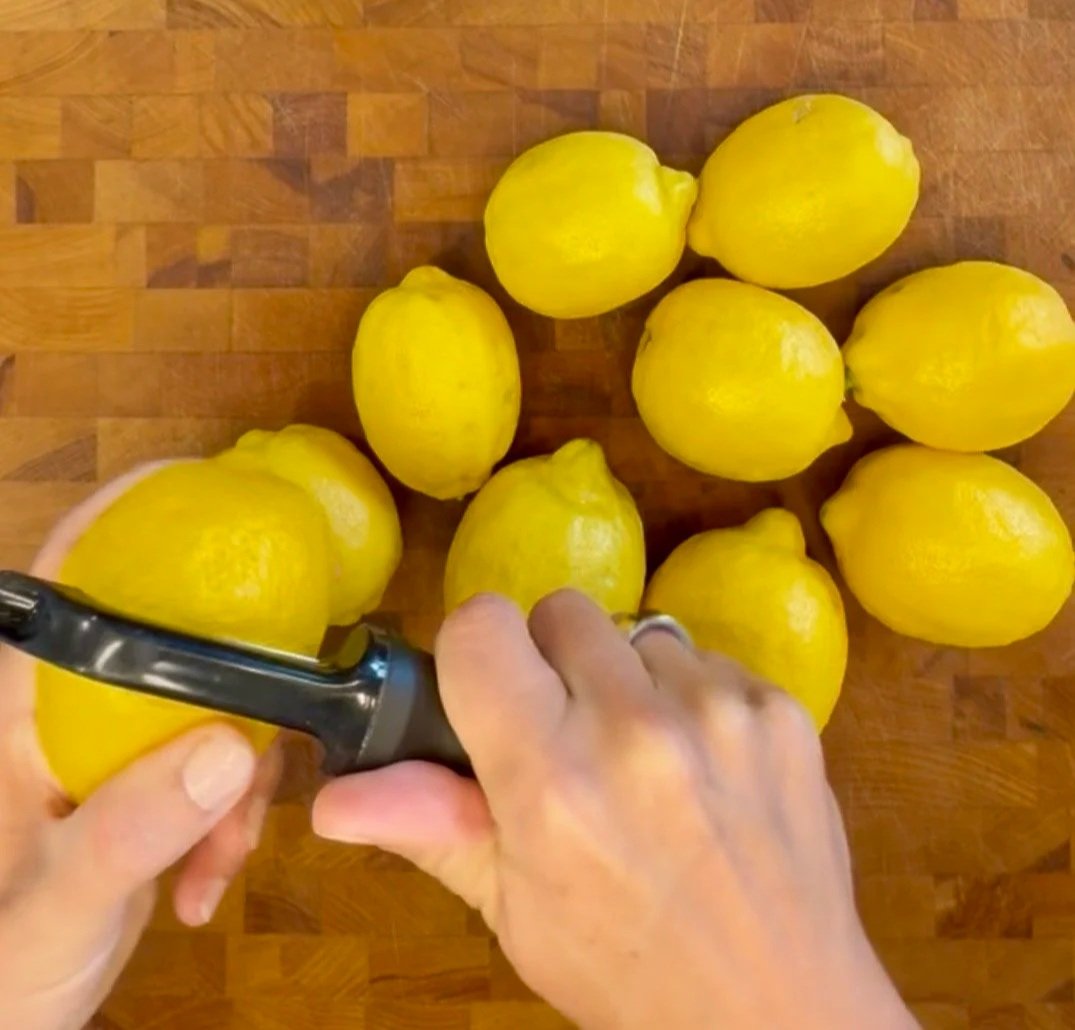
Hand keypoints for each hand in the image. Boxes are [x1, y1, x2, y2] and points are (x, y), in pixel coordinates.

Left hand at [0, 466, 280, 1029]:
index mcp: (25, 709)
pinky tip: (210, 886)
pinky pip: (216, 776)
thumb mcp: (56, 904)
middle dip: (232, 695)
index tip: (201, 480)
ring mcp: (114, 759)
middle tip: (267, 743)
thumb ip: (129, 832)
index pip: (70, 585)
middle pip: (171, 648)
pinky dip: (229, 824)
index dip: (122, 514)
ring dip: (238, 785)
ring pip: (208, 716)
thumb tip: (229, 750)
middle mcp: (74, 717)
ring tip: (223, 860)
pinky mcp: (149, 799)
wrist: (5, 1028)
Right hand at [314, 590, 915, 1029]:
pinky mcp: (782, 709)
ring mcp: (720, 710)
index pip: (482, 625)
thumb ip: (430, 829)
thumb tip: (330, 800)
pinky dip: (695, 699)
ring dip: (631, 682)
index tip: (492, 693)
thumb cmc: (626, 968)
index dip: (476, 651)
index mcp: (550, 777)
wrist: (779, 1007)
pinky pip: (709, 662)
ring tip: (646, 764)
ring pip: (642, 634)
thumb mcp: (514, 912)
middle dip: (554, 661)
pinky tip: (705, 769)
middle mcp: (635, 727)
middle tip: (570, 734)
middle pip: (564, 611)